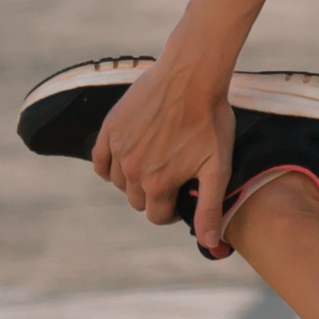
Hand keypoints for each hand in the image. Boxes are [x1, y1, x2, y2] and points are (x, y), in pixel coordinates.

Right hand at [87, 51, 240, 253]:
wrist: (191, 75)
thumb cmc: (210, 120)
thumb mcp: (217, 167)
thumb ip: (209, 208)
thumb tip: (209, 244)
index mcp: (157, 183)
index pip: (155, 216)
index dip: (171, 209)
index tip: (182, 192)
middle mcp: (132, 170)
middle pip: (136, 200)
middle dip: (153, 193)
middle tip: (172, 172)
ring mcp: (118, 148)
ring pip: (120, 182)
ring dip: (134, 178)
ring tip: (157, 159)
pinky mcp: (110, 129)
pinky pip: (100, 161)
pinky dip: (111, 165)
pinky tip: (128, 156)